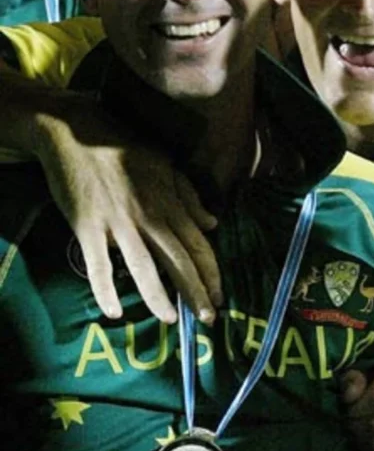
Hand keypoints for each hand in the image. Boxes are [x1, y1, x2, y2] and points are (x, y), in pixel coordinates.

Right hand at [32, 93, 221, 322]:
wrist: (76, 131)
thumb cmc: (122, 145)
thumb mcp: (164, 165)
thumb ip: (189, 197)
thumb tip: (213, 223)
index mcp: (169, 202)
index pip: (197, 244)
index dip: (211, 273)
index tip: (220, 297)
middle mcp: (148, 215)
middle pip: (178, 260)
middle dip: (195, 291)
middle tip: (209, 320)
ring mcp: (117, 222)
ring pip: (143, 266)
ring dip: (158, 295)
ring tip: (171, 319)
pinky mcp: (87, 226)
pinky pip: (97, 264)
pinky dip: (105, 288)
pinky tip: (113, 311)